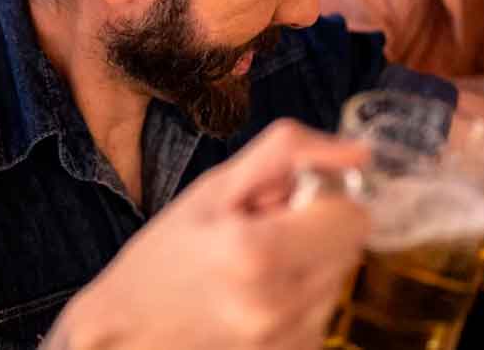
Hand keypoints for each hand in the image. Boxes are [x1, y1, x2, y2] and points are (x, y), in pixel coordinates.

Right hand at [47, 121, 369, 349]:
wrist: (126, 336)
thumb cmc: (160, 260)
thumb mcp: (211, 190)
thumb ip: (286, 156)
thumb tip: (358, 152)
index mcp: (258, 253)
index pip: (353, 214)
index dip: (322, 197)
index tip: (282, 201)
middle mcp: (282, 305)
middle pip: (348, 247)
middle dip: (312, 229)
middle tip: (257, 232)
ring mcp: (292, 339)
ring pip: (337, 279)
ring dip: (306, 264)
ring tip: (250, 267)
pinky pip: (320, 311)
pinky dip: (296, 296)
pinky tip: (252, 296)